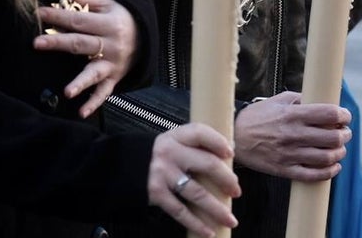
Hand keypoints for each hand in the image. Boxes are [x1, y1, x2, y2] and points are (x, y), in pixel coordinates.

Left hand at [33, 0, 137, 116]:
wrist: (146, 37)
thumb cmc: (120, 17)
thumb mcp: (108, 3)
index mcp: (109, 24)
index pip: (79, 20)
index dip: (58, 16)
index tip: (38, 13)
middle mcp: (111, 45)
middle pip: (81, 44)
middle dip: (59, 43)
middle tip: (37, 42)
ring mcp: (112, 64)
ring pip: (94, 73)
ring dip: (80, 83)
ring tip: (67, 91)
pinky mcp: (113, 79)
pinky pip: (103, 93)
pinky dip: (93, 103)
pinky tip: (81, 112)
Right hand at [148, 123, 239, 237]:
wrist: (125, 166)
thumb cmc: (158, 156)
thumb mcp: (173, 143)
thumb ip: (194, 147)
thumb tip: (227, 156)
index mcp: (175, 137)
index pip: (200, 133)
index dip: (218, 142)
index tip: (231, 153)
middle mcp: (170, 153)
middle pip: (207, 164)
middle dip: (227, 180)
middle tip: (236, 191)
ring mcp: (163, 174)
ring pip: (197, 193)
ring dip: (217, 209)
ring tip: (231, 220)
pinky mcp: (156, 193)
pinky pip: (180, 211)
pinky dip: (196, 223)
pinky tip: (208, 231)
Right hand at [233, 91, 350, 180]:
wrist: (233, 137)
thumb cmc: (257, 117)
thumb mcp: (276, 101)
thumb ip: (299, 99)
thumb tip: (321, 101)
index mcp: (292, 115)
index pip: (328, 114)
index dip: (343, 115)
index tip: (345, 116)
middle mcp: (293, 134)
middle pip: (332, 137)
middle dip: (345, 134)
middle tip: (345, 132)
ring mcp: (289, 154)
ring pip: (327, 157)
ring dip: (339, 152)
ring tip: (339, 148)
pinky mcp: (285, 169)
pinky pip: (313, 175)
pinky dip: (329, 172)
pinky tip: (333, 166)